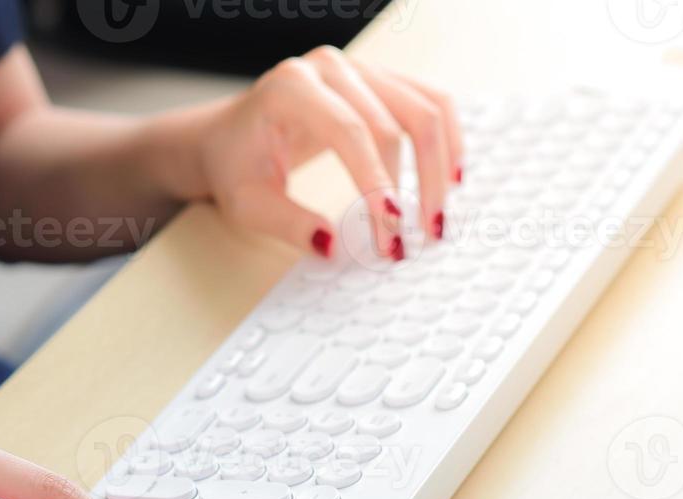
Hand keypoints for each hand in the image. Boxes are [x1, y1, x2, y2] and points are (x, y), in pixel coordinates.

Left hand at [157, 46, 462, 259]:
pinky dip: (447, 140)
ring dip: (439, 167)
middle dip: (411, 186)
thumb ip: (288, 223)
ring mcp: (358, 70)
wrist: (229, 138)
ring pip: (423, 110)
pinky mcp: (378, 82)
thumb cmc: (236, 167)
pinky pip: (429, 102)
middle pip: (392, 122)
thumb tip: (333, 245)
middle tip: (414, 239)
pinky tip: (453, 178)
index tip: (393, 227)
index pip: (349, 131)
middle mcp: (329, 68)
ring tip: (437, 217)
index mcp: (290, 88)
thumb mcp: (248, 204)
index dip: (377, 180)